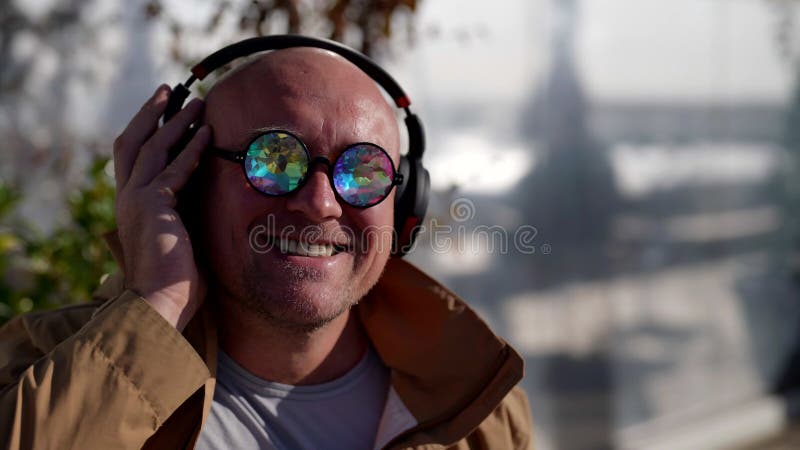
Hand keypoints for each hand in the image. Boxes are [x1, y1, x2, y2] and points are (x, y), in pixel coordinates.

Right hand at [113, 85, 210, 330]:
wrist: (162, 304)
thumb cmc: (178, 281)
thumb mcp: (185, 237)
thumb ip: (190, 212)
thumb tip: (213, 194)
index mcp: (132, 206)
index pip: (134, 157)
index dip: (148, 131)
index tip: (167, 112)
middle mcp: (127, 198)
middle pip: (133, 142)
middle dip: (152, 114)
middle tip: (170, 91)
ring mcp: (136, 200)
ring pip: (154, 148)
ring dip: (177, 123)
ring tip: (198, 103)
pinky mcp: (152, 205)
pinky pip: (175, 169)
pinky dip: (193, 150)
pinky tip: (209, 135)